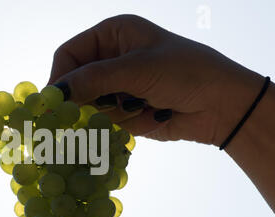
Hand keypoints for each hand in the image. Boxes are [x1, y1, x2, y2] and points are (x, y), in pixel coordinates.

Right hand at [48, 14, 264, 145]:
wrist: (222, 104)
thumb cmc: (184, 72)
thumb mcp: (137, 69)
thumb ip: (92, 79)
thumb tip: (53, 93)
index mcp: (112, 35)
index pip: (69, 54)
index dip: (60, 77)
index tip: (54, 102)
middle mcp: (111, 59)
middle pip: (78, 83)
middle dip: (91, 99)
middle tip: (103, 109)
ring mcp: (119, 86)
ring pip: (92, 106)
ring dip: (118, 112)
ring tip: (145, 106)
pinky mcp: (126, 110)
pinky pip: (108, 121)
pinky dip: (127, 123)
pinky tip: (151, 115)